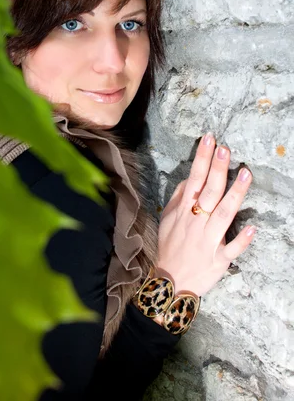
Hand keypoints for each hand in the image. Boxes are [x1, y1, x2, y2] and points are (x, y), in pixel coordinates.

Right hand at [156, 133, 254, 297]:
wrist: (169, 281)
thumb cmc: (169, 245)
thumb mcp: (167, 217)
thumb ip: (179, 196)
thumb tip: (191, 178)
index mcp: (184, 210)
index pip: (195, 178)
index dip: (202, 158)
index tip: (210, 139)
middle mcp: (196, 222)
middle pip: (210, 192)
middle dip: (218, 169)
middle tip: (226, 149)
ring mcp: (208, 240)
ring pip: (223, 214)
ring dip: (235, 194)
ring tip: (245, 174)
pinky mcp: (219, 259)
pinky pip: (231, 249)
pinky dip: (241, 239)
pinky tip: (252, 227)